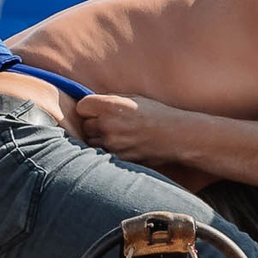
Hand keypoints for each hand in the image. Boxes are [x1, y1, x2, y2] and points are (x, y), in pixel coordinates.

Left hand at [72, 93, 189, 163]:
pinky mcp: (117, 158)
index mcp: (110, 106)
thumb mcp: (133, 99)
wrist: (175, 135)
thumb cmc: (156, 114)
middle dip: (94, 125)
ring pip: (91, 143)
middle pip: (85, 126)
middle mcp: (108, 125)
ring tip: (117, 136)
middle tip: (110, 124)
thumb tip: (92, 104)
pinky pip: (103, 155)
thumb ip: (110, 101)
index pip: (82, 107)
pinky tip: (122, 145)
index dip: (88, 108)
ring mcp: (112, 144)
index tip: (96, 110)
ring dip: (99, 140)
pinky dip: (107, 151)